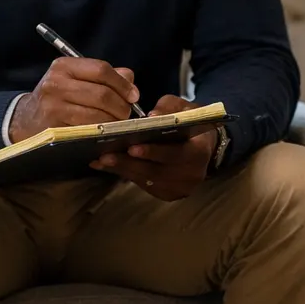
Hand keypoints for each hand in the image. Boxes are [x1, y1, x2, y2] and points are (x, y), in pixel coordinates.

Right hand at [10, 58, 136, 141]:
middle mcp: (56, 83)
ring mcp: (54, 106)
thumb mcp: (76, 79)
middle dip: (121, 106)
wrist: (26, 119)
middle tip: (127, 114)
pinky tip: (105, 132)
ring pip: (97, 114)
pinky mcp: (54, 127)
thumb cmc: (59, 97)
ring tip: (118, 124)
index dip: (122, 84)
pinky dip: (102, 132)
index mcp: (64, 66)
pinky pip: (87, 130)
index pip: (101, 69)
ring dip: (114, 122)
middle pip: (102, 94)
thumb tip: (130, 80)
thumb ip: (105, 76)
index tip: (133, 95)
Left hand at [90, 95, 215, 200]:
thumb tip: (151, 116)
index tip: (132, 147)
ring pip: (147, 180)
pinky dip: (125, 174)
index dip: (153, 152)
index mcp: (199, 151)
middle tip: (106, 155)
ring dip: (122, 170)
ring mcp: (181, 188)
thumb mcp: (184, 108)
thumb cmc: (190, 124)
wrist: (204, 146)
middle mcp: (192, 174)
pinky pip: (143, 185)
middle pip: (156, 171)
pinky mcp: (169, 194)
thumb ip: (168, 108)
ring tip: (100, 160)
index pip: (175, 154)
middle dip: (129, 163)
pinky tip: (107, 166)